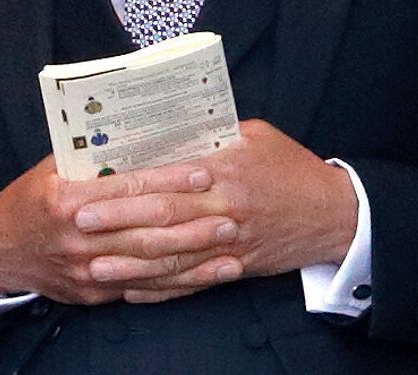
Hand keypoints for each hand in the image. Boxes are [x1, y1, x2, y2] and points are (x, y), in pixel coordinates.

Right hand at [0, 156, 242, 304]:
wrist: (1, 250)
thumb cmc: (31, 200)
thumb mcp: (52, 170)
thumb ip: (93, 160)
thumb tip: (143, 139)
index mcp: (67, 200)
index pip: (128, 189)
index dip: (169, 181)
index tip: (202, 174)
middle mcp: (79, 237)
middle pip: (146, 231)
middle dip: (193, 222)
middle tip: (231, 214)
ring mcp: (87, 270)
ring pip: (151, 265)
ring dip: (196, 257)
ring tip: (231, 245)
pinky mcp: (95, 293)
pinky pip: (144, 288)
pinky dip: (178, 283)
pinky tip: (206, 275)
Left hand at [74, 120, 358, 302]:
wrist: (337, 213)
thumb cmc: (291, 167)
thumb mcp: (253, 135)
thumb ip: (208, 133)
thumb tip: (160, 127)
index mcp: (225, 171)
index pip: (166, 179)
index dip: (127, 187)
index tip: (92, 190)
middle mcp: (224, 210)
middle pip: (162, 219)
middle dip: (117, 222)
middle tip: (79, 224)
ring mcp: (229, 245)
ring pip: (173, 259)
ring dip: (131, 264)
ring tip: (95, 266)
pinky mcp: (236, 267)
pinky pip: (192, 283)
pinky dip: (161, 290)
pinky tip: (131, 290)